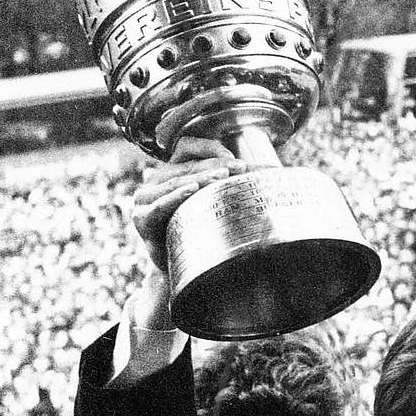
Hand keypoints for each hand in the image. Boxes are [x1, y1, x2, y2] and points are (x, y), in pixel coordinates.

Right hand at [132, 137, 246, 272]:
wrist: (183, 269)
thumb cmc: (202, 231)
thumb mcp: (217, 201)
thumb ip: (235, 182)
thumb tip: (274, 169)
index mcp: (172, 170)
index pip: (187, 147)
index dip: (211, 149)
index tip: (239, 162)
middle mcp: (155, 181)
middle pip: (186, 166)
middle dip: (214, 166)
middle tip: (240, 168)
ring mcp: (145, 199)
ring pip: (175, 182)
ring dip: (200, 178)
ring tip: (222, 176)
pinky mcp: (141, 218)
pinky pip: (158, 206)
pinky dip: (174, 197)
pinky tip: (191, 191)